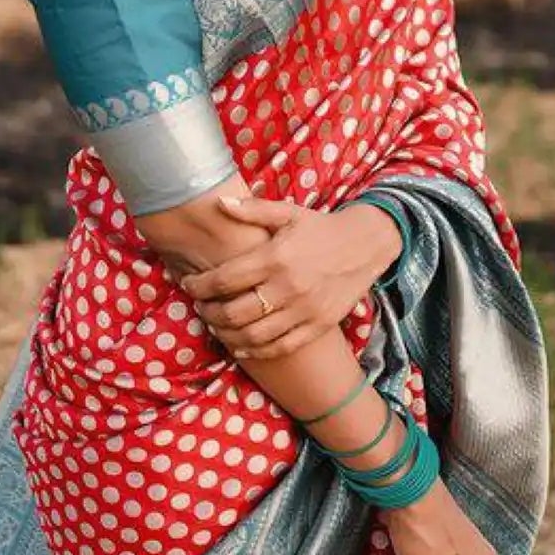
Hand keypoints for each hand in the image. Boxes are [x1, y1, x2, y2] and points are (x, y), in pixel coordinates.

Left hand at [178, 194, 403, 362]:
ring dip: (226, 334)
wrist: (366, 245)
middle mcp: (288, 287)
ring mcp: (304, 310)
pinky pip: (280, 347)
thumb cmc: (320, 227)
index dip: (200, 286)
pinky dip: (255, 351)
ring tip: (215, 326)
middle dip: (209, 313)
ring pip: (254, 335)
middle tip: (199, 307)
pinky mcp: (318, 326)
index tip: (188, 284)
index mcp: (275, 257)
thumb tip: (220, 203)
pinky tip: (239, 345)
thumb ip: (252, 209)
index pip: (224, 280)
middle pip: (234, 312)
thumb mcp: (288, 212)